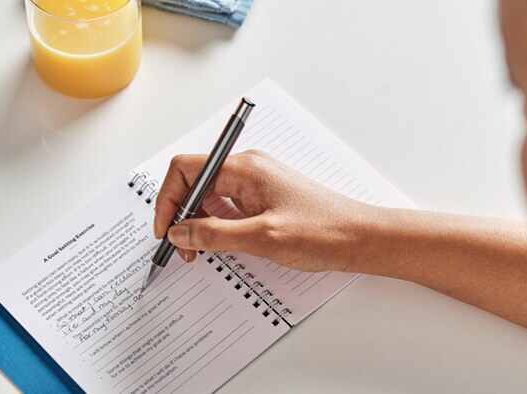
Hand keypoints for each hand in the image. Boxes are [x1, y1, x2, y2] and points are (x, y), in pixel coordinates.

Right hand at [153, 150, 379, 271]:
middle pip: (194, 182)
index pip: (186, 169)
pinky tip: (219, 244)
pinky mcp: (264, 197)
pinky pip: (227, 205)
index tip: (166, 230)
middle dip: (181, 214)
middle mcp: (248, 169)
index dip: (168, 199)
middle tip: (183, 247)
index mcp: (245, 168)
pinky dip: (215, 224)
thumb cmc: (322, 232)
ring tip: (200, 250)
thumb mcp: (262, 238)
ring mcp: (257, 183)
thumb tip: (180, 232)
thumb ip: (214, 234)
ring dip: (198, 222)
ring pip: (210, 195)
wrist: (360, 238)